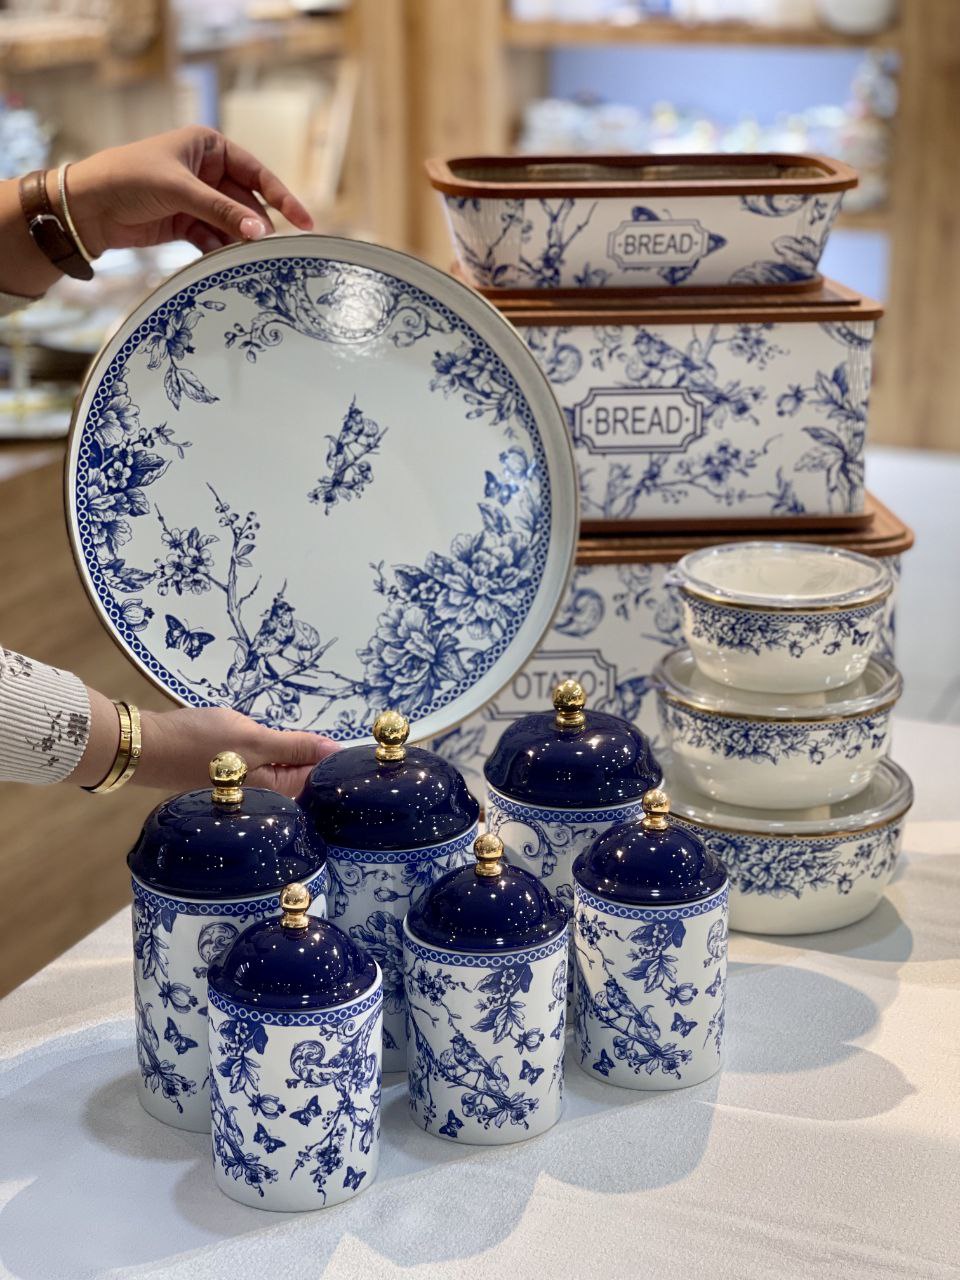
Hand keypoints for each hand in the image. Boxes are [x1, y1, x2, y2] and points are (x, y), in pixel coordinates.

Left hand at [65, 125, 313, 257]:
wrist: (86, 206)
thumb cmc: (129, 179)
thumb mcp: (179, 189)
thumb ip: (221, 210)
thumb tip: (261, 230)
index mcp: (207, 146)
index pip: (255, 172)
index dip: (282, 196)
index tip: (305, 221)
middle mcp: (205, 170)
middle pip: (245, 201)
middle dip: (257, 225)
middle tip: (272, 250)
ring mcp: (196, 199)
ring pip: (231, 223)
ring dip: (239, 241)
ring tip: (251, 260)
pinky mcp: (184, 223)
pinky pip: (213, 238)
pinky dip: (220, 250)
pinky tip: (226, 262)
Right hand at [135, 706, 337, 796]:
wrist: (148, 746)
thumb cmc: (200, 743)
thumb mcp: (255, 739)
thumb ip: (296, 746)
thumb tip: (336, 750)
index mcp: (276, 793)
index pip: (320, 778)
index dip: (337, 760)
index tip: (352, 743)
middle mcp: (265, 796)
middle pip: (305, 776)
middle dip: (318, 756)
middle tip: (325, 732)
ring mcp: (249, 788)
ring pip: (285, 769)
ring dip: (294, 752)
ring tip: (300, 734)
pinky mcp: (235, 777)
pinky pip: (265, 765)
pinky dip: (272, 752)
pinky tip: (270, 739)